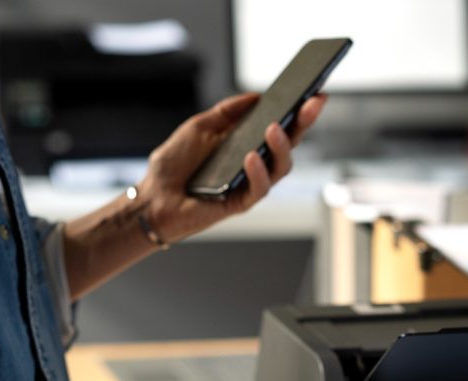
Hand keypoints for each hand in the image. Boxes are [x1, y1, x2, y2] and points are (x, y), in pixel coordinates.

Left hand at [133, 92, 326, 242]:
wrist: (153, 196)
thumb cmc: (174, 164)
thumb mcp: (200, 125)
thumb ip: (228, 111)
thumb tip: (257, 96)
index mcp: (247, 143)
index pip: (280, 125)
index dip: (298, 110)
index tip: (314, 92)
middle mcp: (254, 164)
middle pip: (288, 144)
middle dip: (303, 123)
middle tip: (312, 103)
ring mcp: (249, 184)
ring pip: (280, 167)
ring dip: (281, 146)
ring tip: (274, 128)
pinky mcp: (240, 203)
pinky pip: (258, 189)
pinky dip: (257, 172)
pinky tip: (251, 156)